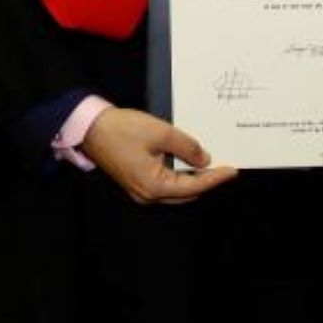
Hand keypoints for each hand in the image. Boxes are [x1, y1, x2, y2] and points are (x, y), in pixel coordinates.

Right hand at [81, 107, 237, 205]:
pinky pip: (164, 184)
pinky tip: (187, 162)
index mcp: (154, 186)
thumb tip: (204, 159)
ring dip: (192, 179)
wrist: (90, 128)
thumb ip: (186, 147)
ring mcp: (140, 191)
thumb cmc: (122, 129)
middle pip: (186, 193)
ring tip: (209, 164)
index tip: (232, 170)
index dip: (215, 178)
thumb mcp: (161, 132)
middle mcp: (147, 195)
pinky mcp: (136, 182)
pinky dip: (178, 176)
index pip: (194, 186)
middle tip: (224, 167)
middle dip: (206, 181)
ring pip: (175, 190)